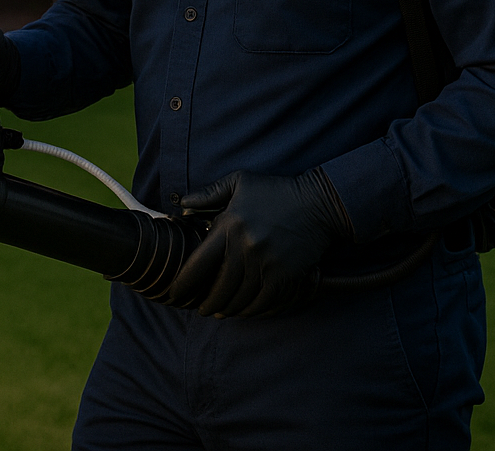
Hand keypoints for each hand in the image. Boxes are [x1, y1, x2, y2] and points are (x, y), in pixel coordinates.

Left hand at [166, 168, 352, 318]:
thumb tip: (183, 205)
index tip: (176, 292)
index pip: (199, 263)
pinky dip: (252, 310)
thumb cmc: (275, 191)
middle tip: (201, 309)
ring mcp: (267, 264)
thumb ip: (209, 193)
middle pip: (219, 287)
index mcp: (230, 226)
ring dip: (227, 309)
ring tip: (219, 313)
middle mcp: (246, 248)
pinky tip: (245, 311)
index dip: (184, 283)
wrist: (318, 203)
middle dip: (207, 303)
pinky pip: (264, 301)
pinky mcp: (286, 275)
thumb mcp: (240, 182)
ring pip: (240, 298)